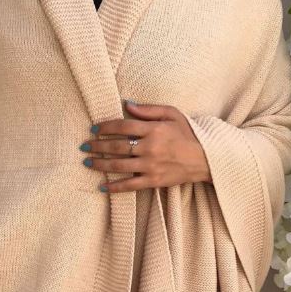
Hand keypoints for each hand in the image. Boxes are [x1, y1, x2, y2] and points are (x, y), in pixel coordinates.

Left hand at [79, 100, 211, 192]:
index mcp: (154, 129)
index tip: (94, 129)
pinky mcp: (153, 181)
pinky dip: (114, 187)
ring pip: (118, 165)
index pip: (123, 127)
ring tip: (87, 163)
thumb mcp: (172, 114)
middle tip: (84, 146)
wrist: (206, 159)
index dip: (105, 127)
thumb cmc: (188, 134)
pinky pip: (129, 185)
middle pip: (116, 146)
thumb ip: (149, 110)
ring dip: (100, 164)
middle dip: (96, 146)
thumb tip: (126, 104)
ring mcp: (151, 166)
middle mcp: (150, 148)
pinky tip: (102, 186)